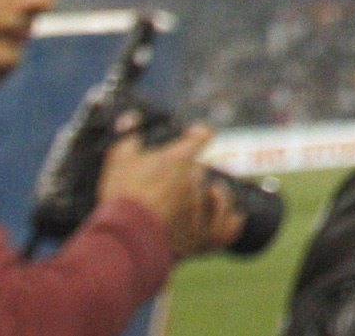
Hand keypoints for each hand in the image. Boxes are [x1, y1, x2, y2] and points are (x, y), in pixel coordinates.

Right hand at [98, 124, 243, 260]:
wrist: (124, 238)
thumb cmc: (122, 196)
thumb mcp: (118, 159)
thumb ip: (128, 135)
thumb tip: (131, 117)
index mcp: (180, 159)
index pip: (203, 136)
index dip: (198, 134)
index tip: (193, 135)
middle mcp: (196, 182)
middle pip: (201, 170)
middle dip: (188, 173)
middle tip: (171, 180)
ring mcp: (201, 209)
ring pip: (216, 196)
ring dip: (213, 194)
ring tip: (210, 193)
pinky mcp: (201, 235)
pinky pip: (227, 228)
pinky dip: (232, 221)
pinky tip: (236, 217)